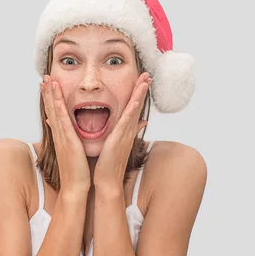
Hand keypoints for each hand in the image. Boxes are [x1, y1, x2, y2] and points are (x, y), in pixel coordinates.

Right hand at [41, 75, 90, 193]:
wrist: (75, 187)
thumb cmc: (77, 172)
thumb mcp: (73, 152)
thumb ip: (71, 141)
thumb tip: (71, 134)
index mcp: (62, 136)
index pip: (54, 113)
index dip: (50, 98)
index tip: (49, 84)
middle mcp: (59, 135)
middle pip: (51, 109)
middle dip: (48, 92)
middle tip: (45, 76)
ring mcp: (62, 138)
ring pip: (54, 112)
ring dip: (51, 96)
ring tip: (48, 80)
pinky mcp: (67, 142)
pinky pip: (61, 123)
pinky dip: (57, 110)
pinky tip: (56, 100)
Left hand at [93, 72, 150, 188]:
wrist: (107, 181)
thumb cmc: (108, 164)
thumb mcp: (116, 145)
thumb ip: (124, 132)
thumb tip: (137, 124)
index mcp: (125, 131)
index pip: (133, 108)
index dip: (138, 94)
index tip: (142, 80)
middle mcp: (128, 131)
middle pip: (137, 106)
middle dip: (142, 89)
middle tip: (147, 74)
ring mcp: (125, 135)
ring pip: (134, 110)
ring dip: (139, 95)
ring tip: (144, 80)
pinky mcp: (119, 140)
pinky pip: (126, 123)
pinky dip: (132, 112)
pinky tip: (135, 102)